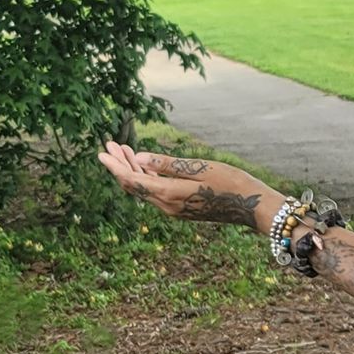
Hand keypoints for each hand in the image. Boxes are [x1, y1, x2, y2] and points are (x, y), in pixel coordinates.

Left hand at [99, 142, 276, 229]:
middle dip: (120, 165)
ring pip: (144, 189)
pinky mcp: (181, 208)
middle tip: (111, 145)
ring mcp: (174, 209)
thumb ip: (167, 164)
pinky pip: (155, 193)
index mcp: (169, 195)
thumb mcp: (199, 168)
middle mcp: (167, 206)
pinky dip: (146, 178)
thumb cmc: (229, 183)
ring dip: (133, 170)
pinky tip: (144, 165)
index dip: (114, 166)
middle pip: (134, 185)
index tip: (101, 151)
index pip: (132, 180)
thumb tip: (139, 157)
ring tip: (124, 150)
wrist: (252, 205)